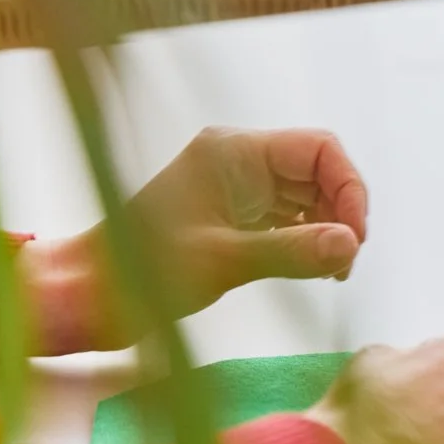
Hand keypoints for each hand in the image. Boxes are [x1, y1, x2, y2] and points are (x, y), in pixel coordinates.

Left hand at [30, 127, 369, 352]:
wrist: (88, 294)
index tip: (354, 237)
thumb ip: (292, 251)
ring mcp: (235, 186)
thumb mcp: (223, 261)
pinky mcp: (232, 214)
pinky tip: (312, 268)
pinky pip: (287, 216)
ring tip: (331, 271)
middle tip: (344, 261)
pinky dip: (306, 240)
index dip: (349, 188)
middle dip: (341, 212)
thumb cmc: (141, 272)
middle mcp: (238, 160)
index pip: (320, 149)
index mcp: (233, 151)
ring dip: (327, 229)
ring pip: (307, 196)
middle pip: (318, 171)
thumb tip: (351, 245)